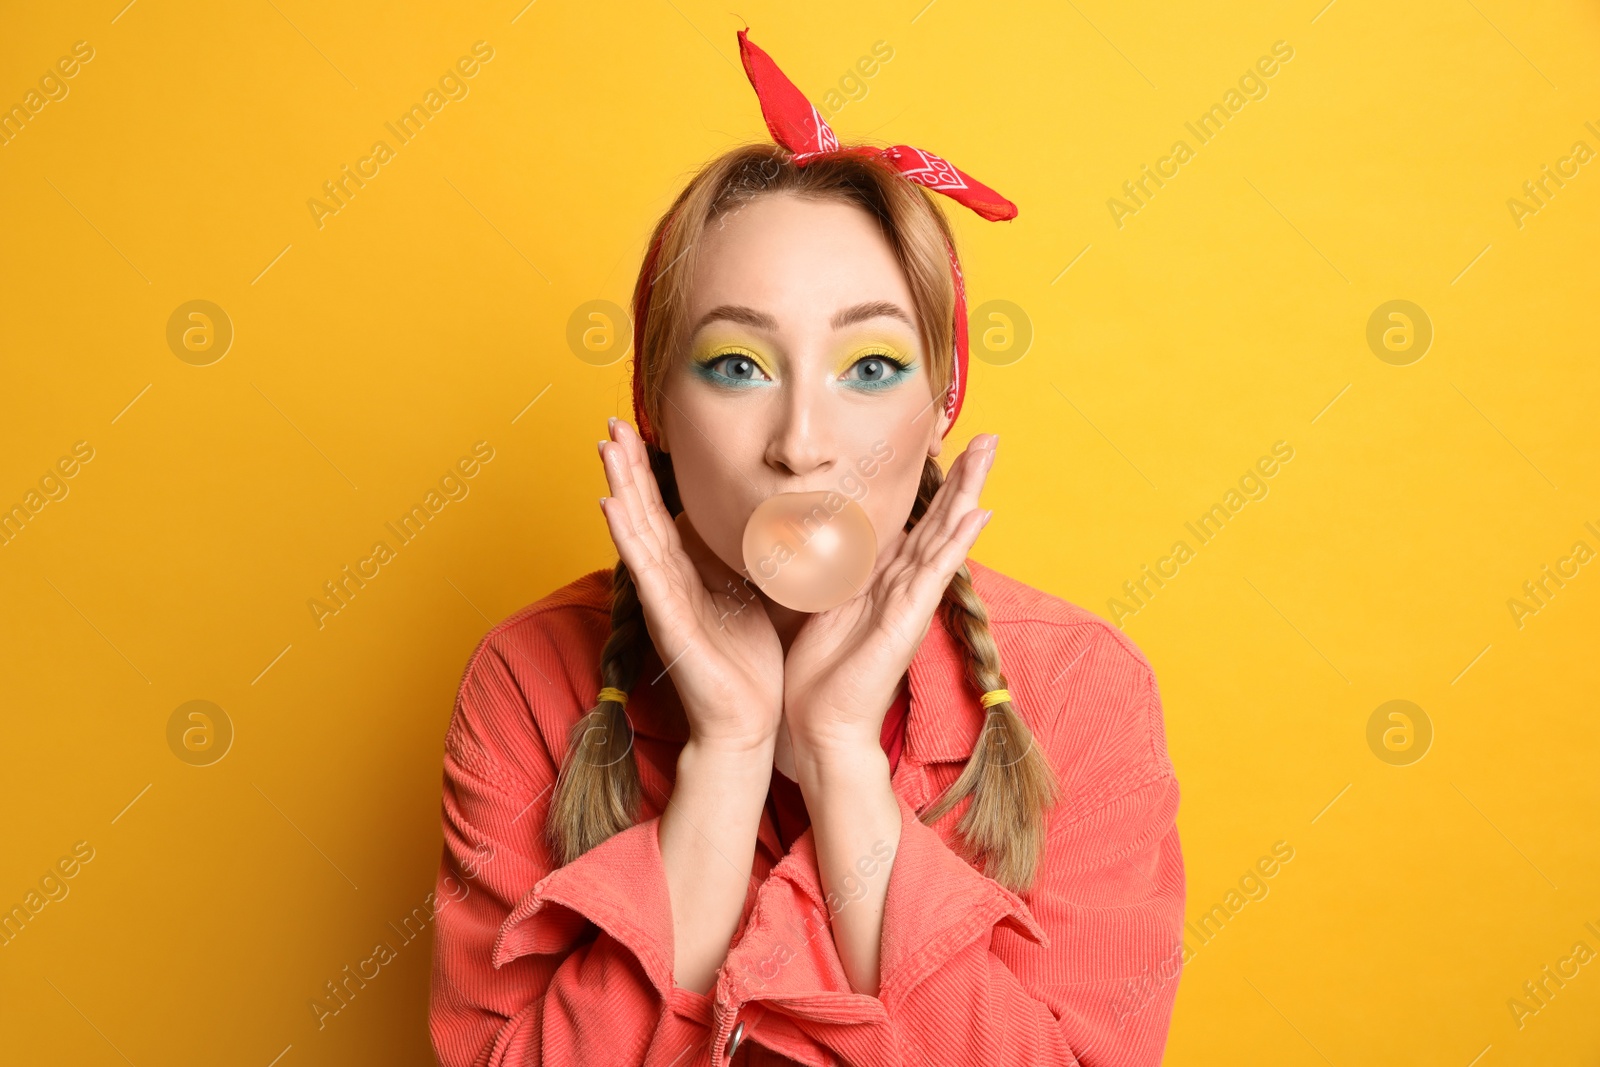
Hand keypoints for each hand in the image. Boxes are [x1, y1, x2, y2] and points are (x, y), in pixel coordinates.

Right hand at [597, 418, 784, 751]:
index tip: (638, 427)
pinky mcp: (668, 620)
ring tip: (606, 447)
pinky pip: (645, 572)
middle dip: (626, 465)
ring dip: (620, 486)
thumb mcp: (751, 592)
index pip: (662, 510)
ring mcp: (664, 598)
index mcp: (688, 572)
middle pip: (642, 511)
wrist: (747, 720)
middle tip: (611, 421)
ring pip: (637, 532)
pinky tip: (610, 505)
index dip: (648, 470)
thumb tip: (770, 514)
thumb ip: (746, 555)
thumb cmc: (749, 661)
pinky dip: (627, 536)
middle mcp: (669, 580)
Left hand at [782, 433, 998, 755]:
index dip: (937, 488)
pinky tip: (977, 514)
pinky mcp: (907, 619)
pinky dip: (956, 542)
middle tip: (990, 437)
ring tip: (988, 455)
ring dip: (967, 493)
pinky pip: (935, 572)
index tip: (950, 447)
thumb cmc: (821, 673)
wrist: (822, 724)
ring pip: (944, 536)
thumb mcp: (823, 606)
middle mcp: (904, 586)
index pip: (917, 523)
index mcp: (884, 580)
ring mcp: (910, 601)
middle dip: (964, 478)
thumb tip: (825, 539)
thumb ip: (834, 573)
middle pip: (940, 521)